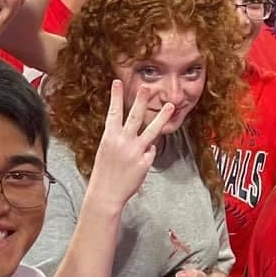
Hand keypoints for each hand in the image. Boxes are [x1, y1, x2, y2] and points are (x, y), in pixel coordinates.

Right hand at [86, 80, 171, 210]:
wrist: (106, 194)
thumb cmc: (104, 173)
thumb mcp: (105, 151)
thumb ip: (117, 138)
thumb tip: (131, 130)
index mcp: (109, 137)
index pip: (113, 112)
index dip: (115, 96)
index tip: (117, 82)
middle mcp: (122, 142)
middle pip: (134, 116)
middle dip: (141, 100)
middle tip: (147, 86)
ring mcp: (135, 152)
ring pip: (152, 130)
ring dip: (162, 117)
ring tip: (171, 106)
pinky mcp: (144, 163)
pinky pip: (150, 152)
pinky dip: (147, 154)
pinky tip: (139, 161)